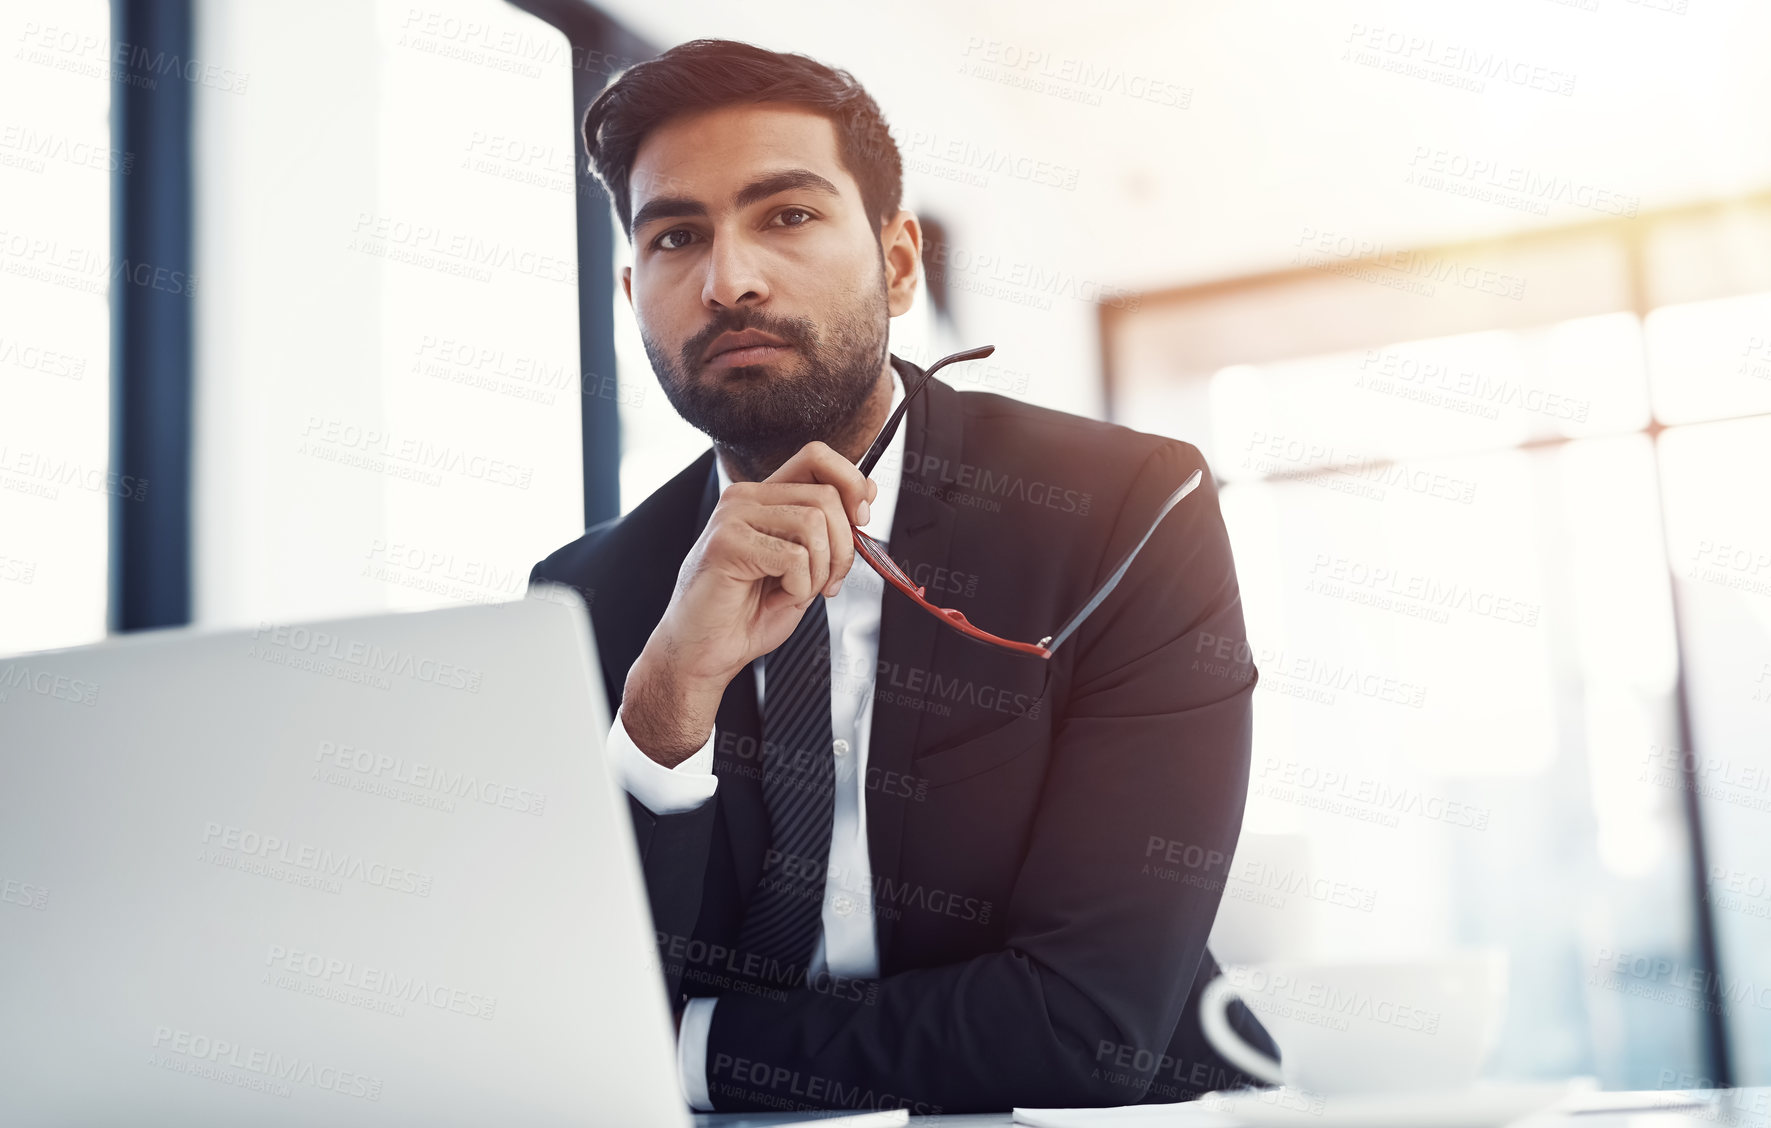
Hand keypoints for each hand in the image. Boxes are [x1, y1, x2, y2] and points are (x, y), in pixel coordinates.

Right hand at [622, 441, 877, 766]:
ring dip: (819, 571)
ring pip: (814, 524)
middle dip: (843, 549)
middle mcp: (746, 498)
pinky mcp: (726, 542)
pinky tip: (776, 596)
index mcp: (765, 498)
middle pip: (826, 496)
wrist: (704, 653)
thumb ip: (830, 530)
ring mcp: (732, 516)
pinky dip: (798, 587)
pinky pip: (793, 556)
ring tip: (795, 592)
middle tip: (827, 583)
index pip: (817, 457)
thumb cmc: (746, 614)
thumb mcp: (804, 567)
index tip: (862, 519)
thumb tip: (866, 495)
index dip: (852, 482)